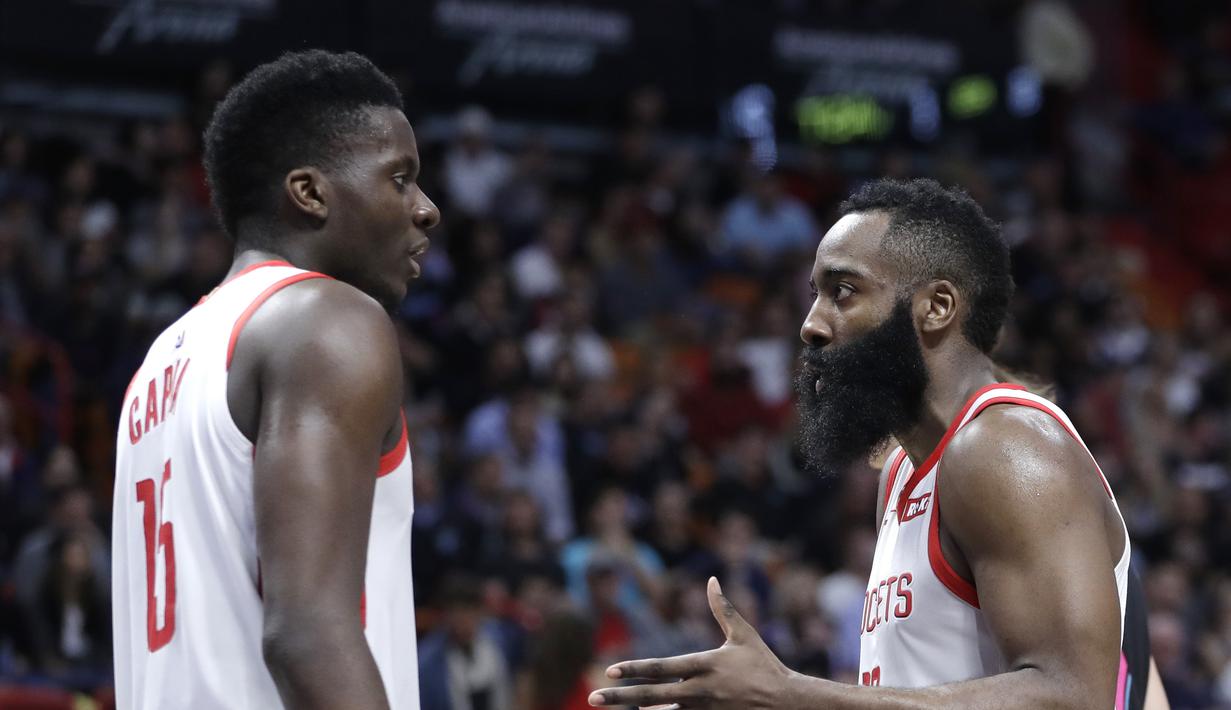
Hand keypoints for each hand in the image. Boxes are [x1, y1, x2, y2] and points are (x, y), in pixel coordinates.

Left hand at [588, 577, 792, 708]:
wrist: (787, 703)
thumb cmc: (764, 665)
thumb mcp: (744, 635)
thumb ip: (723, 609)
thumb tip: (712, 580)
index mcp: (705, 664)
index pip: (661, 668)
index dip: (634, 669)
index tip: (609, 670)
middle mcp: (700, 689)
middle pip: (652, 695)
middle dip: (621, 697)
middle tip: (594, 698)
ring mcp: (704, 709)